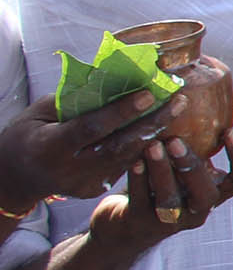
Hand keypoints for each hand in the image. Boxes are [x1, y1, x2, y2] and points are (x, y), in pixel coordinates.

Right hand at [0, 85, 179, 211]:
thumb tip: (113, 80)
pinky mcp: (96, 189)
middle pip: (119, 145)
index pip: (92, 128)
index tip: (150, 93)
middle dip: (152, 122)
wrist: (15, 177)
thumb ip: (73, 101)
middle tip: (179, 100)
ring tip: (177, 109)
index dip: (122, 112)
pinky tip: (163, 128)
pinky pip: (125, 166)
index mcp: (50, 147)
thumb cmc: (25, 135)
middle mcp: (70, 169)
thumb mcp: (39, 113)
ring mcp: (85, 183)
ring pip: (128, 157)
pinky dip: (144, 147)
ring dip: (155, 133)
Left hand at [87, 128, 232, 249]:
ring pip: (170, 199)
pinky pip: (141, 200)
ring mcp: (169, 221)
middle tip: (176, 141)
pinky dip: (138, 179)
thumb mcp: (184, 171)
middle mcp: (197, 211)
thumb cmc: (161, 187)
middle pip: (206, 194)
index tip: (229, 130)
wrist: (126, 226)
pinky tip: (133, 161)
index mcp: (214, 194)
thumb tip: (200, 98)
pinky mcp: (141, 222)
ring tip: (152, 146)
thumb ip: (196, 150)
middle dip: (192, 166)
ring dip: (162, 171)